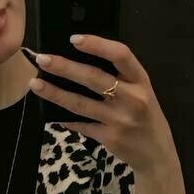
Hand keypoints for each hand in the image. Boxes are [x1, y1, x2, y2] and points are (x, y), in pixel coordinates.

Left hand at [28, 34, 179, 176]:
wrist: (157, 153)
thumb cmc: (146, 116)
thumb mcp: (142, 91)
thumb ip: (121, 77)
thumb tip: (80, 59)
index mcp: (141, 80)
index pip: (121, 55)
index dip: (97, 45)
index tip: (74, 39)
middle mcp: (132, 98)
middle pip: (94, 78)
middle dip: (65, 67)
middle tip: (42, 59)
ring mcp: (120, 120)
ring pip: (81, 103)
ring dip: (55, 93)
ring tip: (35, 83)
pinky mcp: (110, 138)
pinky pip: (81, 125)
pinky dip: (65, 118)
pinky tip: (51, 113)